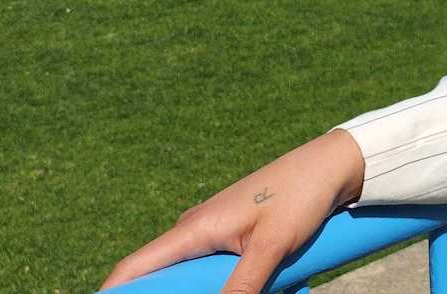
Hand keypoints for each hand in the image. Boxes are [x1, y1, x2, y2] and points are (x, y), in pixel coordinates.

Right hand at [99, 129, 366, 292]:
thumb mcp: (272, 248)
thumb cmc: (301, 197)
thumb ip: (244, 284)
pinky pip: (218, 266)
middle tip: (194, 293)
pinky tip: (255, 282)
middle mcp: (195, 229)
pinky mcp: (235, 232)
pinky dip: (227, 280)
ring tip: (238, 283)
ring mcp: (214, 230)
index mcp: (192, 229)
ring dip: (206, 287)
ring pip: (193, 273)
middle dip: (166, 293)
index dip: (114, 293)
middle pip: (161, 276)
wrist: (331, 166)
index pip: (134, 267)